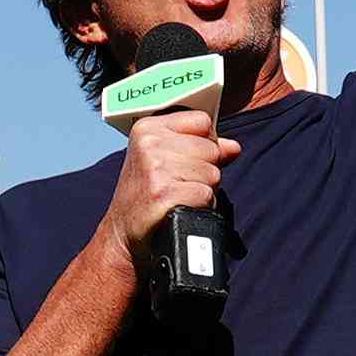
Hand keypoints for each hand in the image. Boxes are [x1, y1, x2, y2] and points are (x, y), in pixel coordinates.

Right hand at [98, 110, 240, 279]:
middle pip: (211, 148)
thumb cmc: (145, 195)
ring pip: (212, 173)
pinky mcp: (163, 194)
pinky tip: (179, 208)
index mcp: (148, 129)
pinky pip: (206, 195)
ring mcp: (155, 169)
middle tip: (178, 184)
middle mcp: (149, 144)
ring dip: (203, 189)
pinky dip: (199, 206)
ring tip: (178, 196)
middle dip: (204, 169)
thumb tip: (233, 147)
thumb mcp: (164, 161)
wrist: (122, 233)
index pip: (203, 122)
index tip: (185, 159)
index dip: (204, 143)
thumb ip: (201, 147)